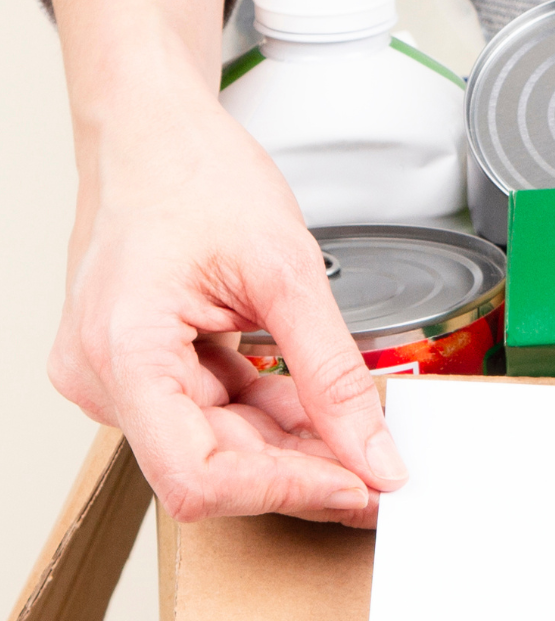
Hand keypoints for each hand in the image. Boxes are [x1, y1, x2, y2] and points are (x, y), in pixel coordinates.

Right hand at [36, 0, 404, 525]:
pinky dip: (273, 416)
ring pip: (218, 446)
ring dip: (295, 447)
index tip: (361, 487)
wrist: (152, 130)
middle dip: (305, 470)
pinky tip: (325, 412)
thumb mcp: (286, 270)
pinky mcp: (145, 368)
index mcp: (122, 352)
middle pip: (213, 467)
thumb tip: (374, 452)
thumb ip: (333, 372)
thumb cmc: (193, 174)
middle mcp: (105, 377)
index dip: (288, 490)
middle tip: (384, 469)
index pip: (200, 474)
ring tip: (366, 439)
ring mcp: (120, 377)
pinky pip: (213, 414)